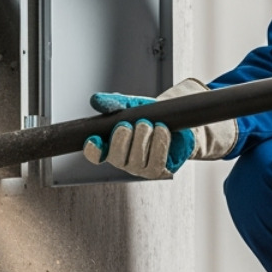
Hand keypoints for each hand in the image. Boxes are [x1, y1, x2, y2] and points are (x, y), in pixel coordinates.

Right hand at [82, 78, 237, 177]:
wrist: (178, 122)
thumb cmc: (152, 115)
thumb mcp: (134, 105)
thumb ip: (115, 103)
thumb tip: (96, 100)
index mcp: (111, 146)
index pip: (95, 155)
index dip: (93, 149)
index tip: (96, 138)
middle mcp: (123, 161)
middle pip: (116, 156)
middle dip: (124, 137)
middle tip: (135, 122)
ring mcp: (140, 169)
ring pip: (136, 159)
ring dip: (144, 137)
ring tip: (151, 124)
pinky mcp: (158, 171)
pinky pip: (155, 161)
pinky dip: (159, 143)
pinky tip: (162, 131)